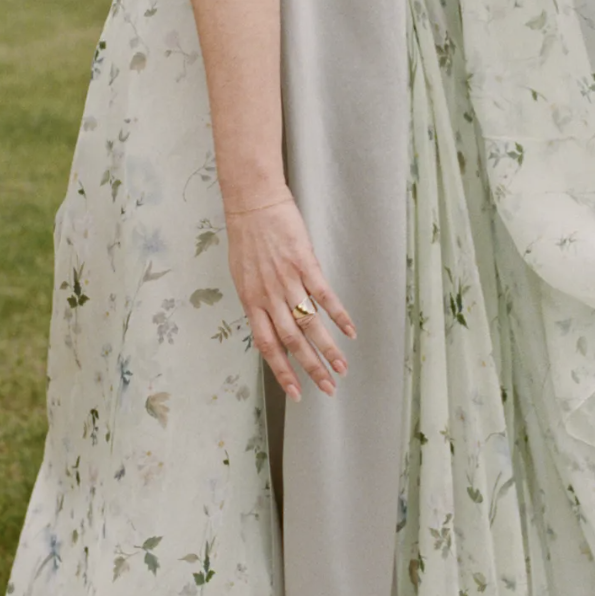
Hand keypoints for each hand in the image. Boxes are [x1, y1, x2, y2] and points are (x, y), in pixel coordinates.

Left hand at [225, 194, 354, 400]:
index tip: (297, 393)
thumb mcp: (243, 275)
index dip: (282, 372)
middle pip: (292, 342)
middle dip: (312, 369)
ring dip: (328, 349)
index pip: (267, 346)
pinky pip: (324, 295)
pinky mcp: (304, 263)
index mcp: (251, 301)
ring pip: (310, 324)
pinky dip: (339, 315)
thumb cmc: (246, 237)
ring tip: (343, 368)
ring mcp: (287, 281)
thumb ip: (258, 300)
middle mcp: (268, 296)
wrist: (252, 202)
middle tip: (329, 389)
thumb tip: (273, 321)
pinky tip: (351, 331)